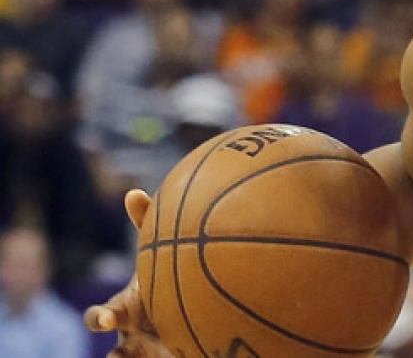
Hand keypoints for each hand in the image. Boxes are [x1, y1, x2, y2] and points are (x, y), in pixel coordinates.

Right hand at [83, 190, 173, 357]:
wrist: (194, 304)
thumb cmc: (169, 275)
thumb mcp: (161, 252)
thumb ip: (146, 225)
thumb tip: (132, 192)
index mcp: (124, 310)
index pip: (100, 317)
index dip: (99, 319)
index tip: (106, 318)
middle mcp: (130, 336)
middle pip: (115, 352)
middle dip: (119, 355)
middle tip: (122, 352)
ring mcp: (145, 351)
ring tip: (143, 356)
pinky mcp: (160, 355)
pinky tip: (181, 352)